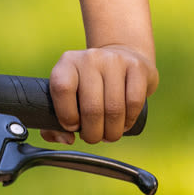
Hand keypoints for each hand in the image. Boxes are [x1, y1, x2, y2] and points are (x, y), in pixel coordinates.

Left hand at [42, 44, 157, 143]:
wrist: (122, 55)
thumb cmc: (90, 84)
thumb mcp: (69, 94)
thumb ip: (56, 121)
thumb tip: (67, 139)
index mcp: (67, 63)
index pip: (62, 89)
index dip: (67, 115)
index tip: (73, 126)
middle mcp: (90, 58)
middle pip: (91, 107)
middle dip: (92, 133)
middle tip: (93, 137)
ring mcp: (115, 61)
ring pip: (114, 108)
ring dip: (112, 131)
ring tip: (109, 134)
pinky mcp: (137, 67)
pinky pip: (134, 102)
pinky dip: (129, 120)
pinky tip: (123, 124)